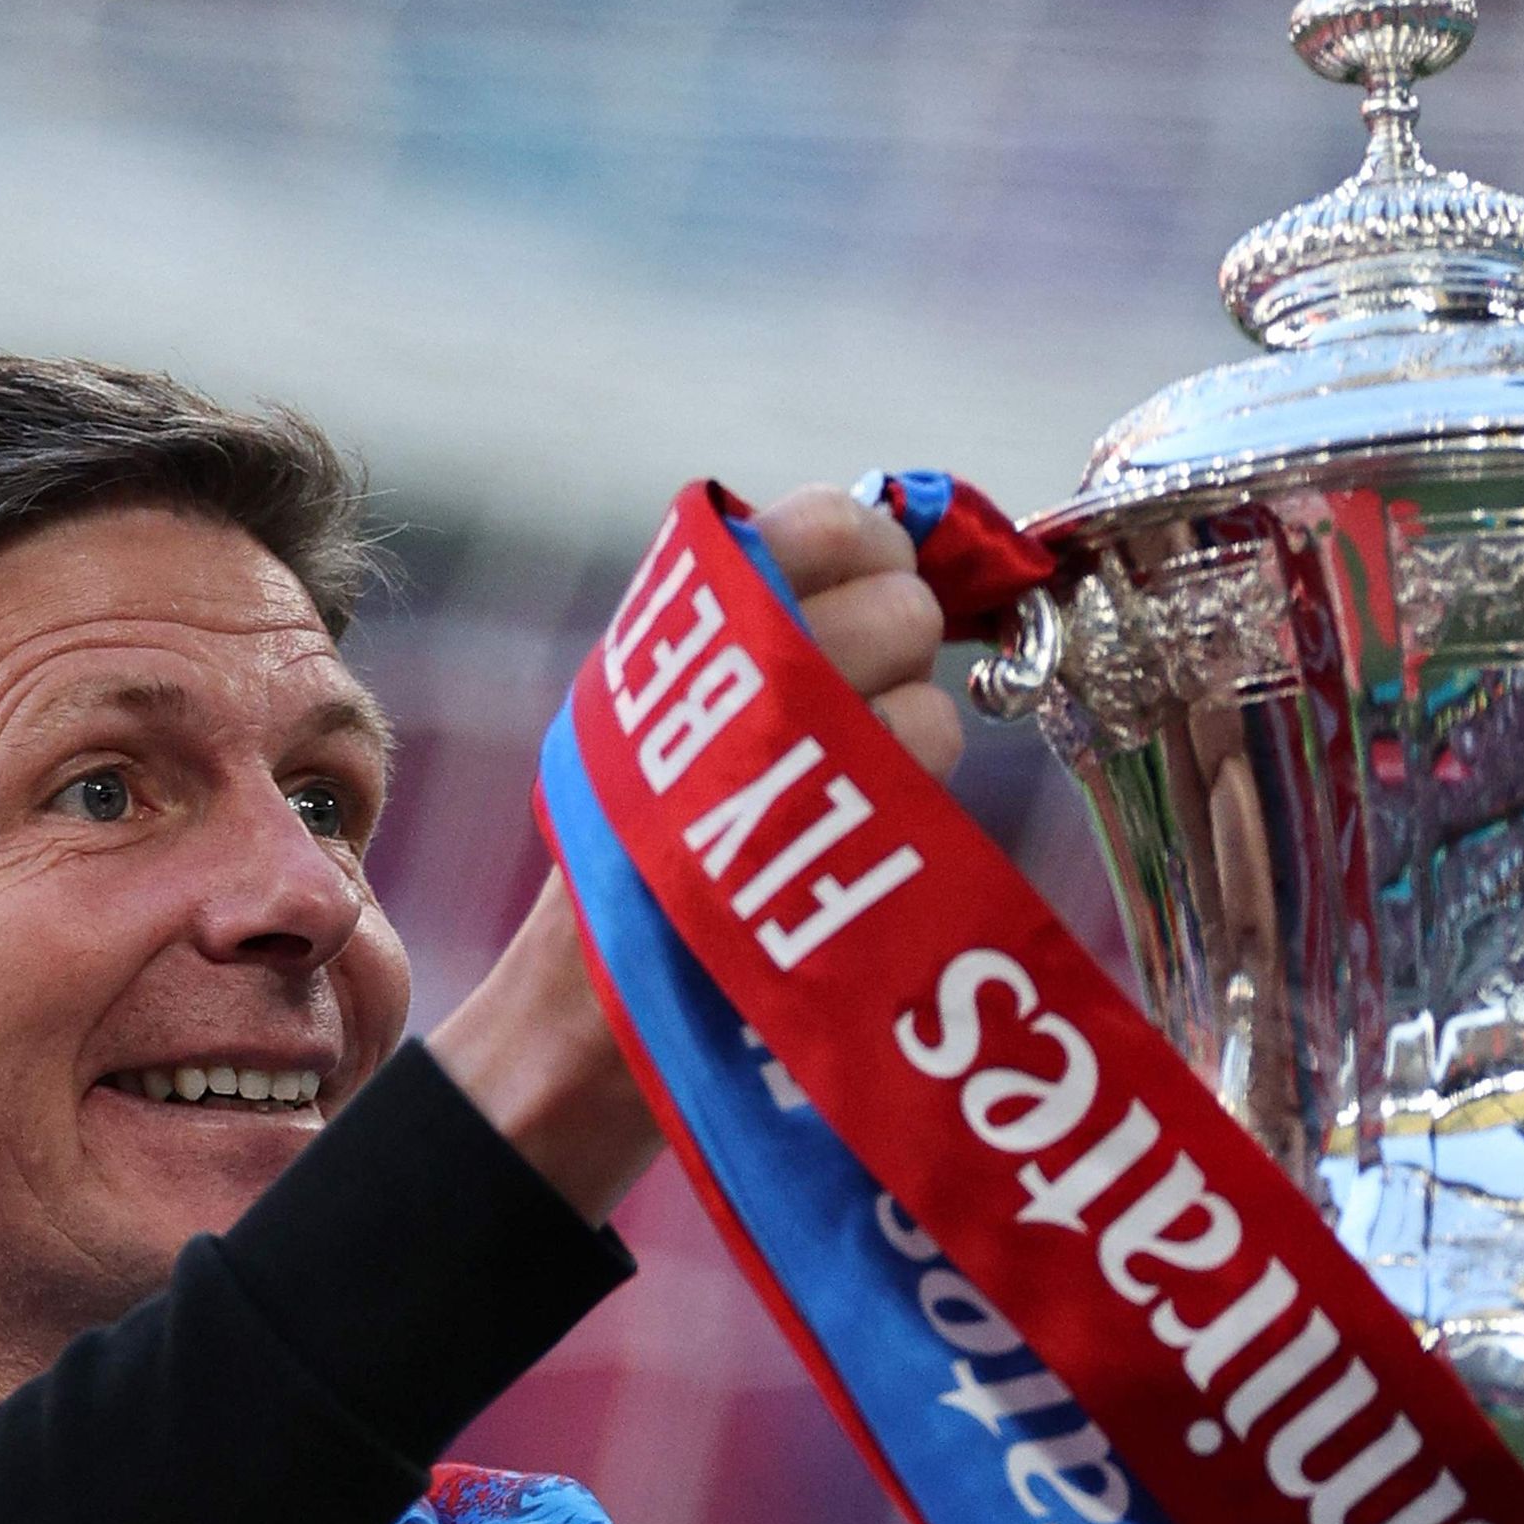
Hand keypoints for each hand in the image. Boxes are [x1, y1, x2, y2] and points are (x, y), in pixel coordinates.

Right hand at [429, 486, 970, 1221]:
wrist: (593, 1003)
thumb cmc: (640, 848)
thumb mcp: (655, 707)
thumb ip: (755, 621)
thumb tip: (899, 558)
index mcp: (685, 616)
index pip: (827, 520)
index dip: (878, 549)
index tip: (881, 583)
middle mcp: (730, 674)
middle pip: (902, 612)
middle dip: (906, 656)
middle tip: (860, 705)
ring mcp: (779, 759)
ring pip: (930, 707)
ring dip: (913, 747)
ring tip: (843, 794)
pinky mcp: (823, 844)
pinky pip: (927, 790)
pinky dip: (913, 813)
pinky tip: (855, 845)